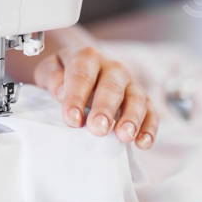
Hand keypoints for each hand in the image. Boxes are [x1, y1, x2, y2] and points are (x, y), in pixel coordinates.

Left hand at [34, 47, 158, 149]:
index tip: (72, 119)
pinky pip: (151, 112)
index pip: (81, 75)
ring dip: (131, 118)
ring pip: (136, 98)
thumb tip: (60, 91)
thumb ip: (52, 77)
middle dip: (105, 108)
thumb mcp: (50, 70)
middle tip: (98, 128)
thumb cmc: (63, 75)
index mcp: (87, 58)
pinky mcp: (142, 101)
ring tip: (124, 136)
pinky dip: (149, 128)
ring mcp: (129, 84)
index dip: (76, 97)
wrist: (80, 72)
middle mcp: (112, 68)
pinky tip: (142, 143)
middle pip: (111, 86)